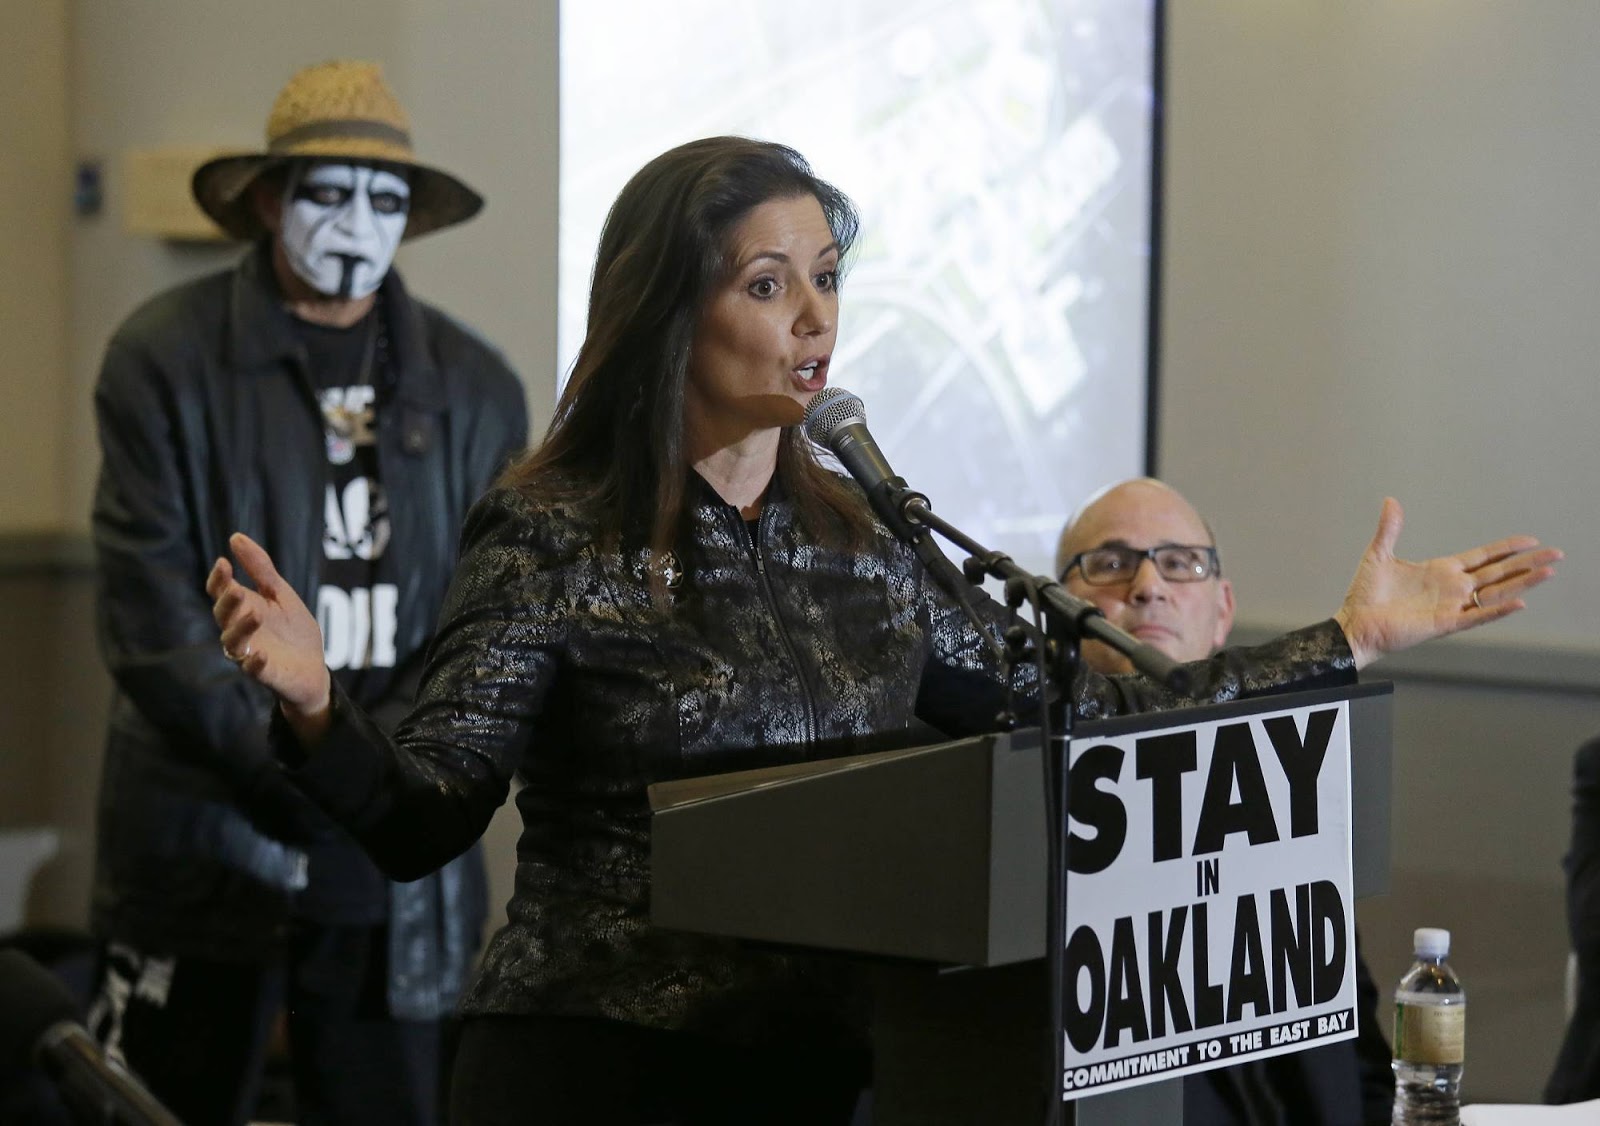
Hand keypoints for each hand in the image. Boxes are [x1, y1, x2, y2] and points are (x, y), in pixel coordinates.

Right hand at [207, 532, 332, 741]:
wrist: (313, 666)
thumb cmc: (292, 629)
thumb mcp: (280, 593)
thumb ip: (260, 569)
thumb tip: (235, 537)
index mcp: (242, 608)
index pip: (220, 592)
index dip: (219, 579)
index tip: (224, 563)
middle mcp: (239, 630)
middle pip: (222, 615)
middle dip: (227, 602)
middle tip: (236, 589)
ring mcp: (250, 652)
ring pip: (232, 642)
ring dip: (241, 629)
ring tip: (255, 615)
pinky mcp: (264, 673)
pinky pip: (253, 670)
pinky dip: (254, 663)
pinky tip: (261, 655)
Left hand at [1333, 498, 1561, 668]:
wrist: (1355, 624)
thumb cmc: (1365, 595)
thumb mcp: (1378, 555)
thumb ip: (1390, 529)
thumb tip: (1391, 501)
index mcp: (1441, 571)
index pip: (1483, 557)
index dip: (1507, 549)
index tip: (1531, 540)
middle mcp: (1453, 588)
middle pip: (1499, 573)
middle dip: (1527, 563)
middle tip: (1556, 554)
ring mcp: (1452, 606)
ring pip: (1496, 593)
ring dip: (1522, 583)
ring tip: (1548, 572)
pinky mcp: (1445, 623)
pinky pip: (1478, 616)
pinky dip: (1498, 610)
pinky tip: (1519, 603)